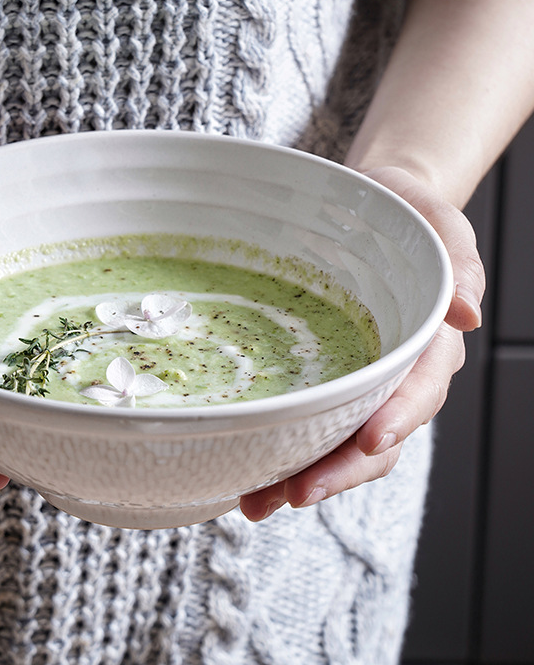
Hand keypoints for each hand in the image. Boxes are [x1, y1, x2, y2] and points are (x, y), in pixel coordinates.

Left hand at [239, 166, 483, 520]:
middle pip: (372, 439)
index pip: (417, 392)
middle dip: (337, 472)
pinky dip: (279, 450)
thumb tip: (468, 313)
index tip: (370, 441)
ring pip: (335, 444)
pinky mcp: (322, 379)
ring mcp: (355, 383)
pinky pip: (306, 422)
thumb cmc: (407, 216)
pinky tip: (243, 469)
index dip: (397, 420)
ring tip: (254, 501)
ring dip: (300, 477)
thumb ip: (459, 264)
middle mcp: (392, 376)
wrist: (371, 210)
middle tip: (294, 493)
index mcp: (427, 345)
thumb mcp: (439, 225)